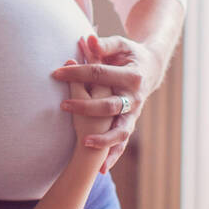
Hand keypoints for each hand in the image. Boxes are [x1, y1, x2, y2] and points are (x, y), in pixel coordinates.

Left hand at [51, 32, 160, 173]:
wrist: (151, 69)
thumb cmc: (130, 54)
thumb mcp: (120, 45)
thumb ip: (105, 44)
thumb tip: (88, 39)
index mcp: (132, 76)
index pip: (99, 74)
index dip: (77, 72)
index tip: (57, 72)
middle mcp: (135, 97)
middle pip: (109, 105)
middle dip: (85, 106)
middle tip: (64, 105)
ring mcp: (134, 113)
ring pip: (121, 130)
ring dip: (105, 139)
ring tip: (86, 144)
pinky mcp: (130, 123)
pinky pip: (122, 143)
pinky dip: (113, 155)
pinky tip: (102, 169)